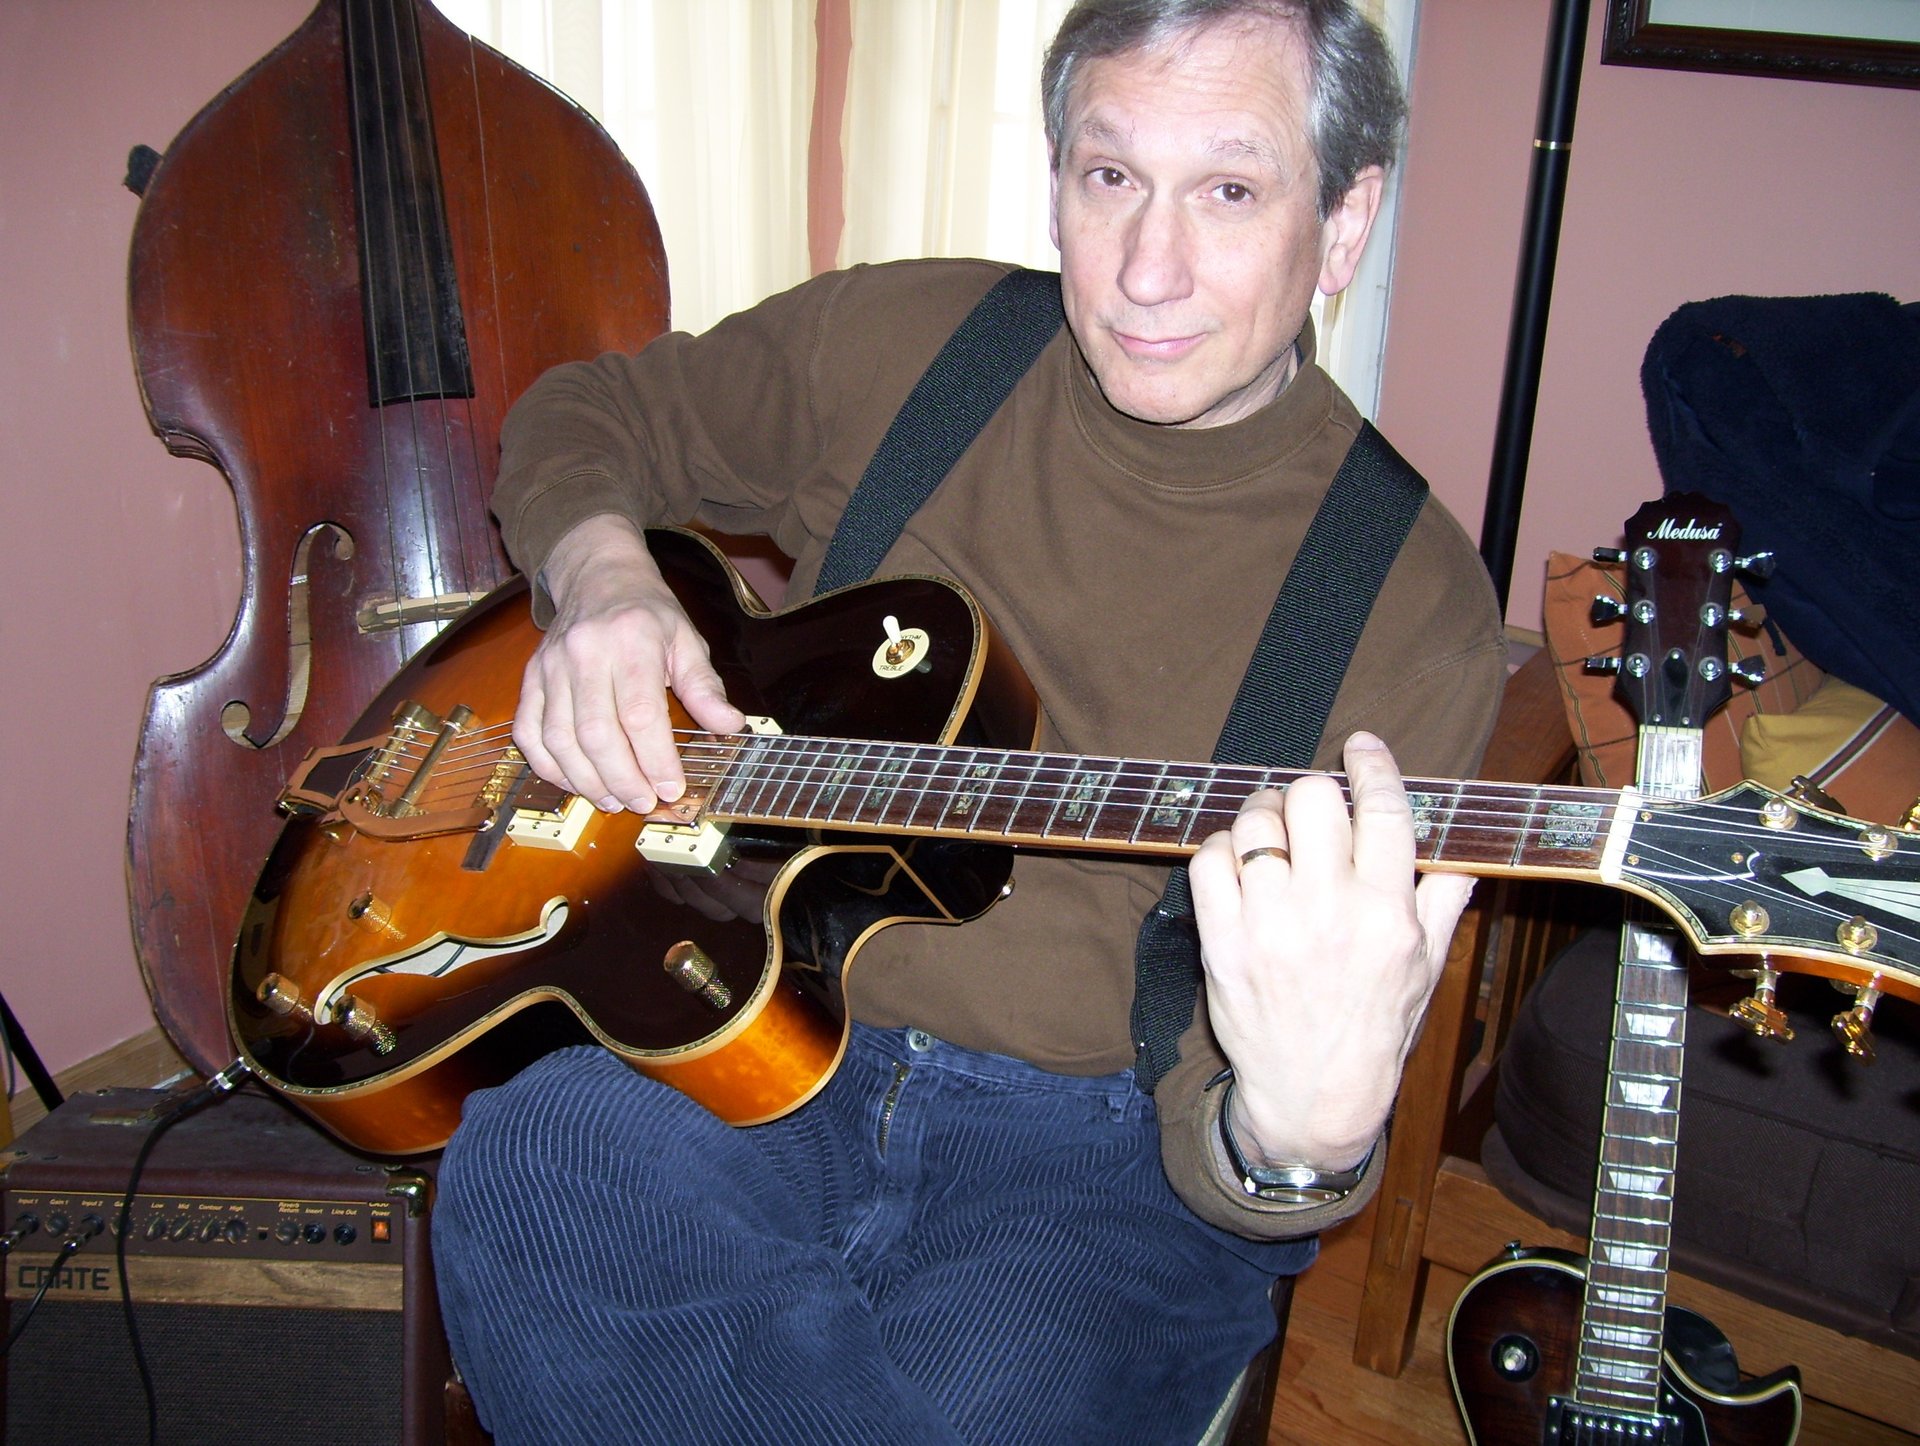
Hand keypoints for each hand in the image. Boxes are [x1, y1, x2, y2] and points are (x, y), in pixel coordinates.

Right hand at [513, 515, 745, 812]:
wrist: (598, 575)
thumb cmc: (648, 614)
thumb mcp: (687, 641)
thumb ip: (706, 687)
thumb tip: (731, 726)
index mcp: (632, 640)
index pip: (641, 713)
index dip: (656, 758)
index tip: (672, 787)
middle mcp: (585, 652)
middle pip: (596, 732)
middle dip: (622, 778)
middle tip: (643, 802)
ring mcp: (551, 666)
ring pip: (560, 738)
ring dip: (586, 780)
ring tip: (613, 800)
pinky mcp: (530, 678)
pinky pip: (528, 731)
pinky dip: (548, 766)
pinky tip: (575, 782)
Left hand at [1188, 732, 1474, 1171]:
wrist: (1313, 1096)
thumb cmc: (1373, 1030)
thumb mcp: (1424, 970)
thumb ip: (1441, 903)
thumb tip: (1462, 854)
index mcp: (1387, 914)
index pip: (1383, 812)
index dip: (1372, 766)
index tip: (1362, 746)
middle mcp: (1330, 912)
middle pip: (1312, 799)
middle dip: (1311, 793)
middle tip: (1309, 811)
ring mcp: (1271, 926)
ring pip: (1256, 823)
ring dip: (1263, 817)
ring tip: (1271, 837)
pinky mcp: (1223, 943)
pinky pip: (1208, 861)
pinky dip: (1221, 851)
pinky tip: (1238, 868)